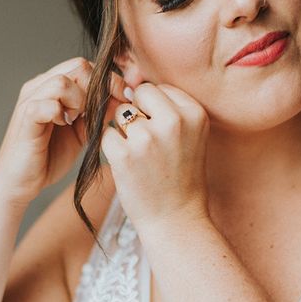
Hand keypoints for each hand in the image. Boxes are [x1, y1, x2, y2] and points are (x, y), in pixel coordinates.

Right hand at [0, 57, 126, 206]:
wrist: (21, 182)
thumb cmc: (49, 157)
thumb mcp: (83, 131)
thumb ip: (99, 112)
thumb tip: (123, 97)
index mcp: (53, 86)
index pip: (86, 66)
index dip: (110, 79)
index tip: (125, 97)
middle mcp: (40, 86)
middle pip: (78, 67)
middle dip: (98, 88)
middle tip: (99, 112)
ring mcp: (30, 100)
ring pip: (62, 81)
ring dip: (79, 100)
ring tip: (76, 119)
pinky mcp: (26, 117)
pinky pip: (47, 103)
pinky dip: (61, 113)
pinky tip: (63, 125)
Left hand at [100, 83, 209, 228]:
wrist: (178, 220)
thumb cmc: (182, 176)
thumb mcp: (191, 135)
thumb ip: (168, 107)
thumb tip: (130, 81)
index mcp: (194, 113)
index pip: (158, 88)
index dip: (154, 109)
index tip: (162, 133)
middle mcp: (173, 121)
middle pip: (139, 94)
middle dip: (137, 114)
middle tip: (149, 143)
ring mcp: (147, 138)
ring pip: (120, 114)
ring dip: (124, 132)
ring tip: (142, 157)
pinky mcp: (124, 155)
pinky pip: (106, 135)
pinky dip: (112, 149)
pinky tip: (129, 166)